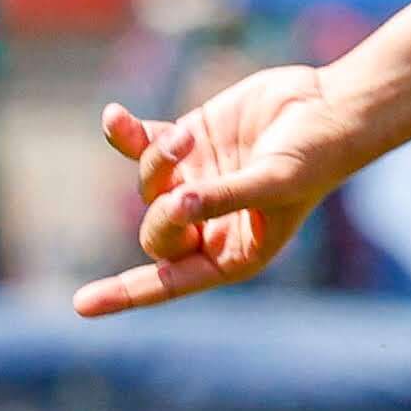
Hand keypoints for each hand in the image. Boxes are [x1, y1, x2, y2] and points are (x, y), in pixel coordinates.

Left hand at [71, 67, 370, 316]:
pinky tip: (113, 116)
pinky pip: (138, 144)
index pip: (172, 280)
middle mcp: (210, 223)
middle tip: (185, 190)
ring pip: (146, 185)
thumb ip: (224, 197)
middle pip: (156, 234)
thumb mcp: (274, 183)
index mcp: (234, 252)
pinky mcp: (188, 144)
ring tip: (186, 137)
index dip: (127, 293)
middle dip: (161, 213)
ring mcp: (195, 181)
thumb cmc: (314, 156)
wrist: (328, 105)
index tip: (83, 305)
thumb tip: (177, 206)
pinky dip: (123, 133)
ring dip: (156, 161)